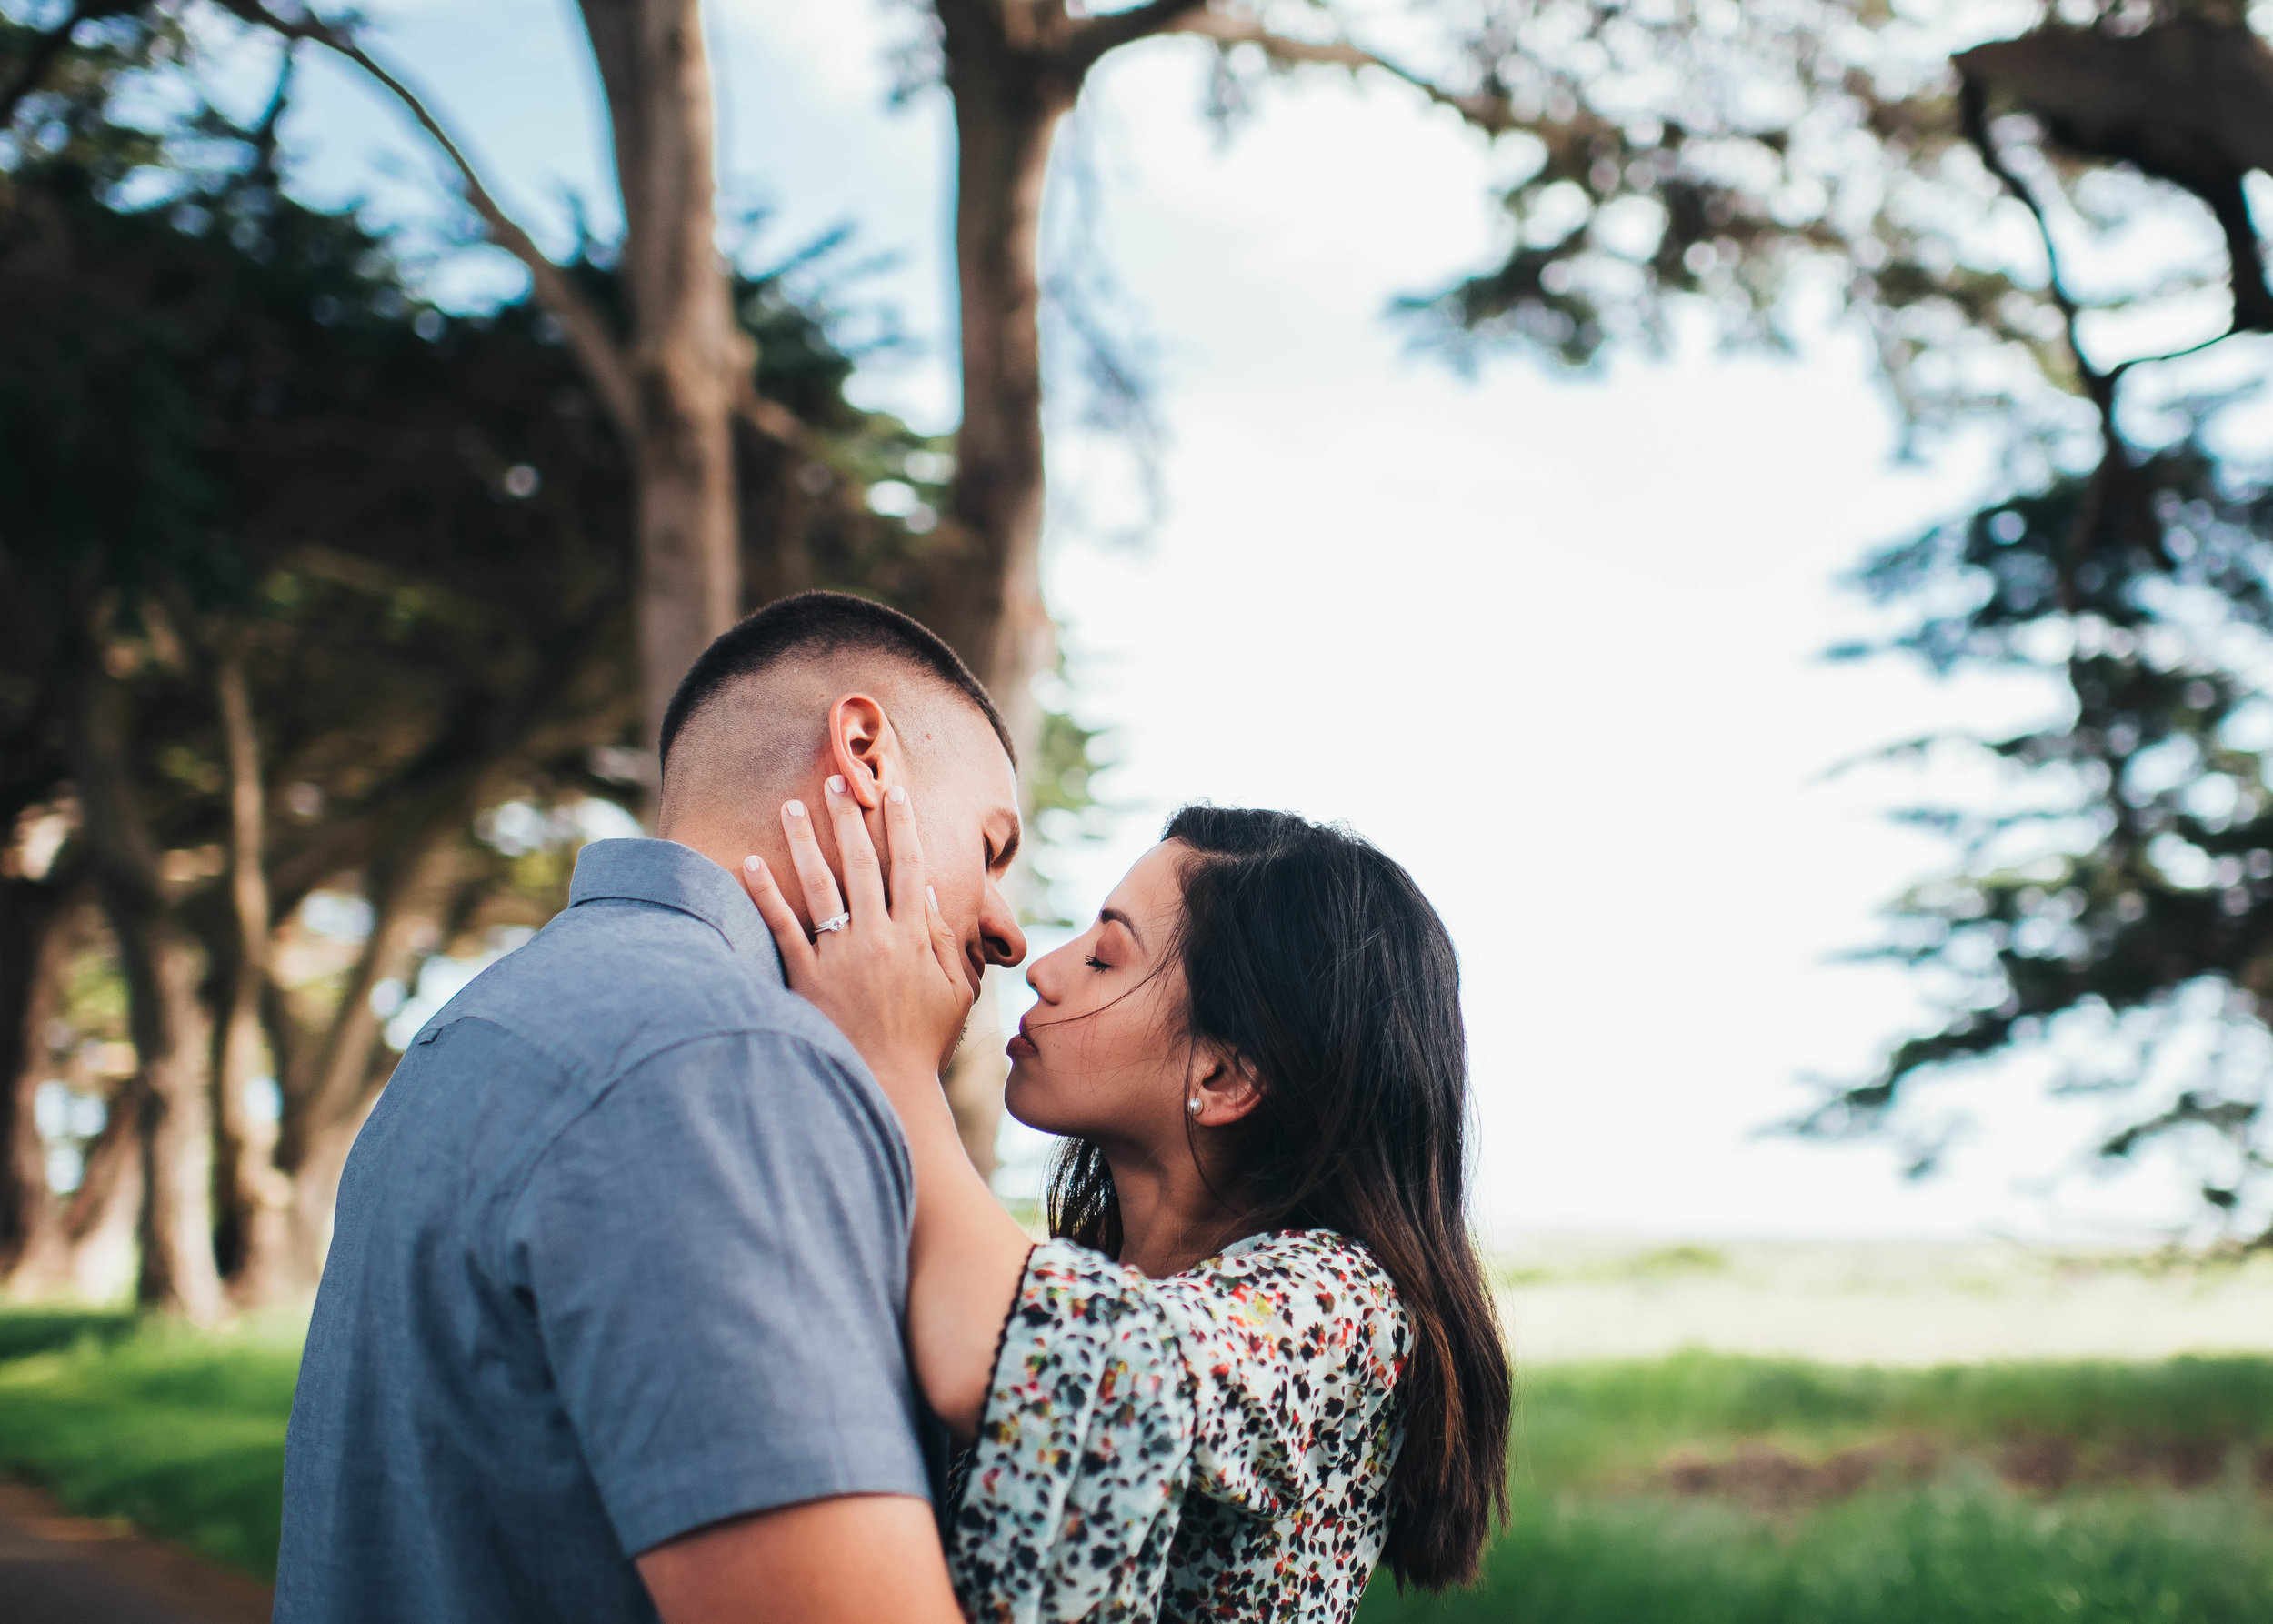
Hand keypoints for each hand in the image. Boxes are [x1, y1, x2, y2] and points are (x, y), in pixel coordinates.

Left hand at [740, 776, 975, 1093]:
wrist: (887, 1088)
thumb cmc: (924, 1042)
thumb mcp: (956, 990)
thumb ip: (943, 938)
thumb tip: (925, 889)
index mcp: (913, 937)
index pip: (908, 866)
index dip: (901, 825)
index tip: (893, 791)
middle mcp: (876, 937)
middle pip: (862, 864)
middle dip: (848, 819)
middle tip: (835, 781)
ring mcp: (839, 956)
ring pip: (820, 886)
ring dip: (805, 842)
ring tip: (790, 807)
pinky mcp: (806, 977)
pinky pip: (782, 927)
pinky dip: (765, 894)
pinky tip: (749, 862)